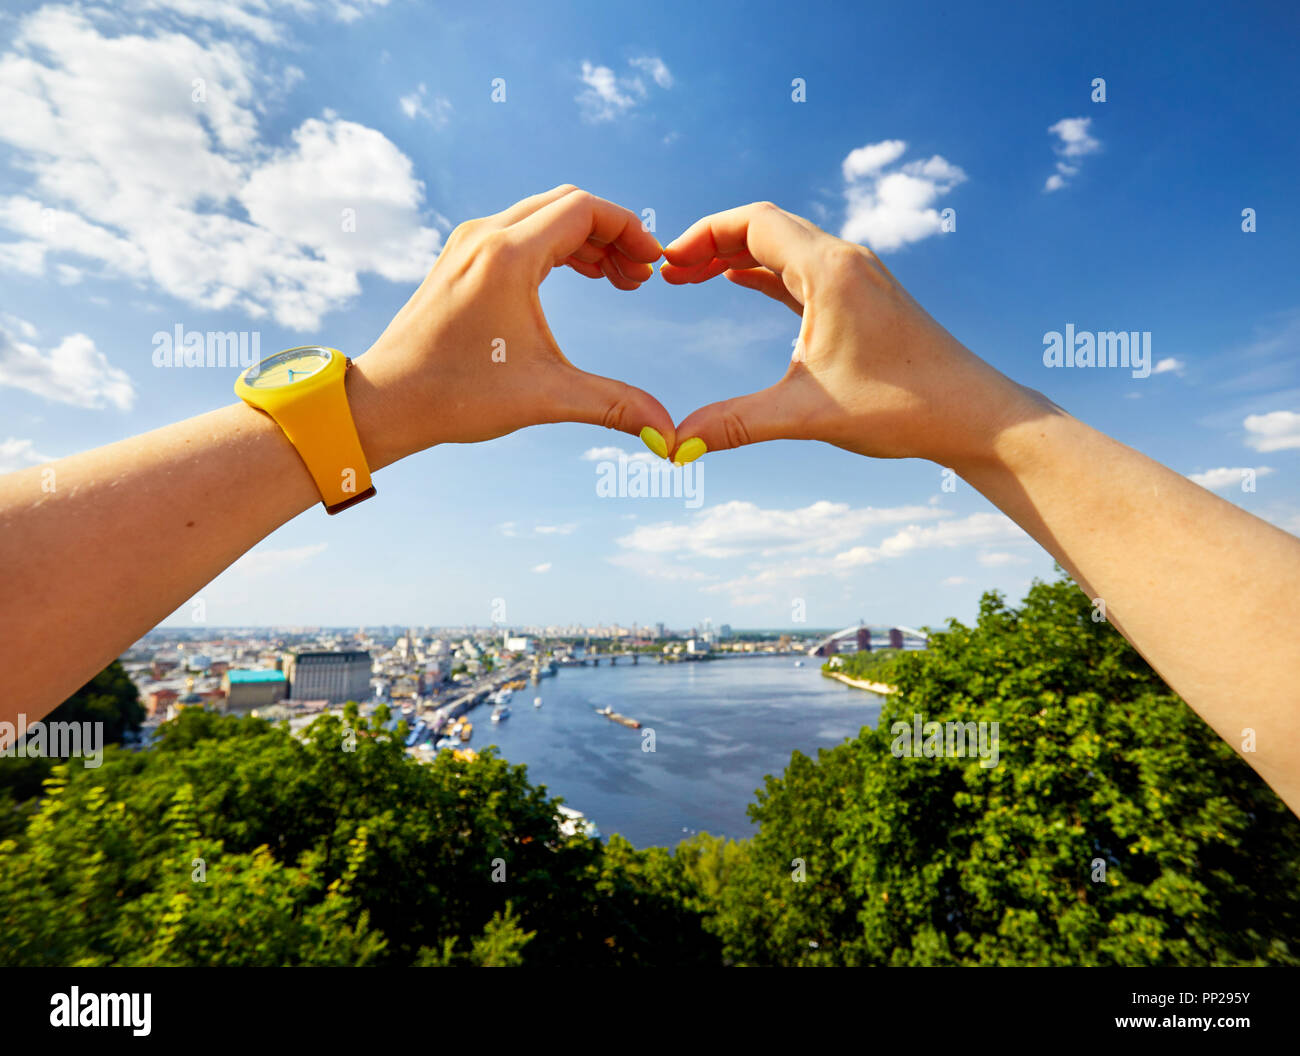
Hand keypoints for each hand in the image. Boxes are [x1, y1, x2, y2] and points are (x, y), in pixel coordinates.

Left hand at [353, 185, 675, 464]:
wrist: (385, 401)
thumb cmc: (457, 396)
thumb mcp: (545, 397)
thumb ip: (613, 406)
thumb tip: (669, 437)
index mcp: (508, 256)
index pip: (585, 209)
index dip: (629, 230)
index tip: (652, 267)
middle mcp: (486, 236)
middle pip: (568, 203)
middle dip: (612, 234)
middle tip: (639, 278)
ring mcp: (468, 243)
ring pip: (543, 214)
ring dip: (586, 239)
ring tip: (617, 281)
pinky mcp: (459, 258)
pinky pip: (521, 230)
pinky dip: (556, 245)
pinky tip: (578, 278)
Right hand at [660, 202, 1045, 467]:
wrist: (974, 414)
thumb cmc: (902, 407)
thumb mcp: (807, 414)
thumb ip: (736, 424)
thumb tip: (673, 444)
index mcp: (830, 271)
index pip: (753, 223)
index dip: (702, 236)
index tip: (667, 263)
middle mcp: (846, 261)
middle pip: (766, 227)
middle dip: (712, 243)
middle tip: (670, 273)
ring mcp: (859, 278)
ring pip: (786, 247)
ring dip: (738, 255)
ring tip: (693, 278)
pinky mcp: (865, 299)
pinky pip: (803, 270)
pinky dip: (766, 272)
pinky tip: (740, 284)